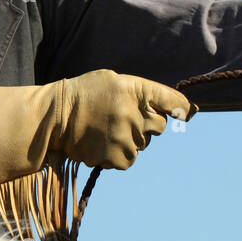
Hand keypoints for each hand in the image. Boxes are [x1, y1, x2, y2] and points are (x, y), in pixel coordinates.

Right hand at [0, 70, 197, 186]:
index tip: (186, 112)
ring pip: (144, 144)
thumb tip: (177, 110)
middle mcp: (135, 114)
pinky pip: (131, 159)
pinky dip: (120, 154)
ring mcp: (127, 137)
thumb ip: (142, 92)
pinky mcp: (118, 157)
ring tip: (108, 131)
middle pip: (160, 126)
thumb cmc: (86, 95)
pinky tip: (103, 143)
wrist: (55, 118)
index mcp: (135, 90)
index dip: (182, 108)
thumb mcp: (113, 81)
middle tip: (124, 119)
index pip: (172, 100)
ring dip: (132, 140)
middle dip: (147, 124)